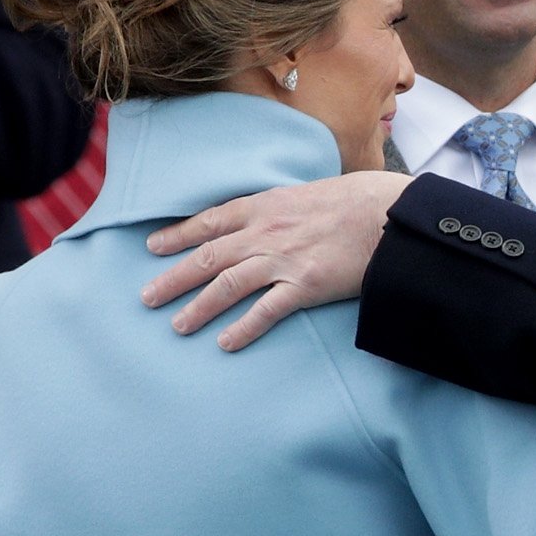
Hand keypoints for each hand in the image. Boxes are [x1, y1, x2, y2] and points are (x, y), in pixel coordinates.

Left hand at [139, 170, 412, 347]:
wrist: (388, 214)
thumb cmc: (360, 199)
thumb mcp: (311, 192)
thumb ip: (287, 208)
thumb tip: (279, 217)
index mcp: (266, 205)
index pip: (210, 221)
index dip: (179, 235)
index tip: (153, 246)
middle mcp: (265, 233)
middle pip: (207, 257)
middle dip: (173, 277)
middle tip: (147, 298)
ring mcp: (283, 260)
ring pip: (227, 285)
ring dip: (198, 307)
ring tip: (178, 325)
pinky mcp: (304, 286)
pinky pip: (265, 311)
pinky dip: (243, 329)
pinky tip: (226, 343)